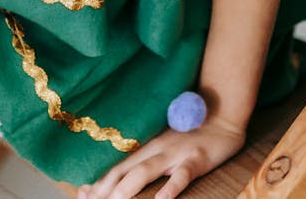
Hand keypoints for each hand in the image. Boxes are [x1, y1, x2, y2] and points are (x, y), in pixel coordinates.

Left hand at [76, 116, 245, 198]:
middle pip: (125, 171)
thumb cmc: (193, 133)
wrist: (222, 114)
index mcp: (148, 147)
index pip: (118, 167)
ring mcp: (175, 153)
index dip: (100, 182)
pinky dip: (171, 187)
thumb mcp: (167, 143)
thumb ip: (148, 158)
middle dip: (106, 188)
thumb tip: (126, 175)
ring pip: (146, 171)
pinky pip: (182, 175)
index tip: (83, 193)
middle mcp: (157, 149)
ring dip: (127, 187)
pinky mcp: (196, 159)